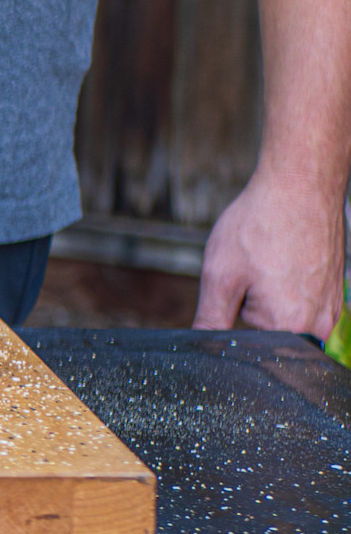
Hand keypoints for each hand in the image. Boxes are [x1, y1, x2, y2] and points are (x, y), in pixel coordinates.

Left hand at [194, 171, 347, 338]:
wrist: (300, 186)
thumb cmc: (260, 225)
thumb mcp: (220, 275)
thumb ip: (210, 319)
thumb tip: (200, 347)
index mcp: (290, 327)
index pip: (249, 346)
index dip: (232, 318)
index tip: (237, 286)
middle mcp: (319, 325)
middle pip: (268, 331)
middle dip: (250, 305)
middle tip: (254, 267)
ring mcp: (331, 308)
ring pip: (283, 314)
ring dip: (268, 292)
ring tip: (270, 260)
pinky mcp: (334, 292)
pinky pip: (301, 300)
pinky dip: (286, 283)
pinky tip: (283, 257)